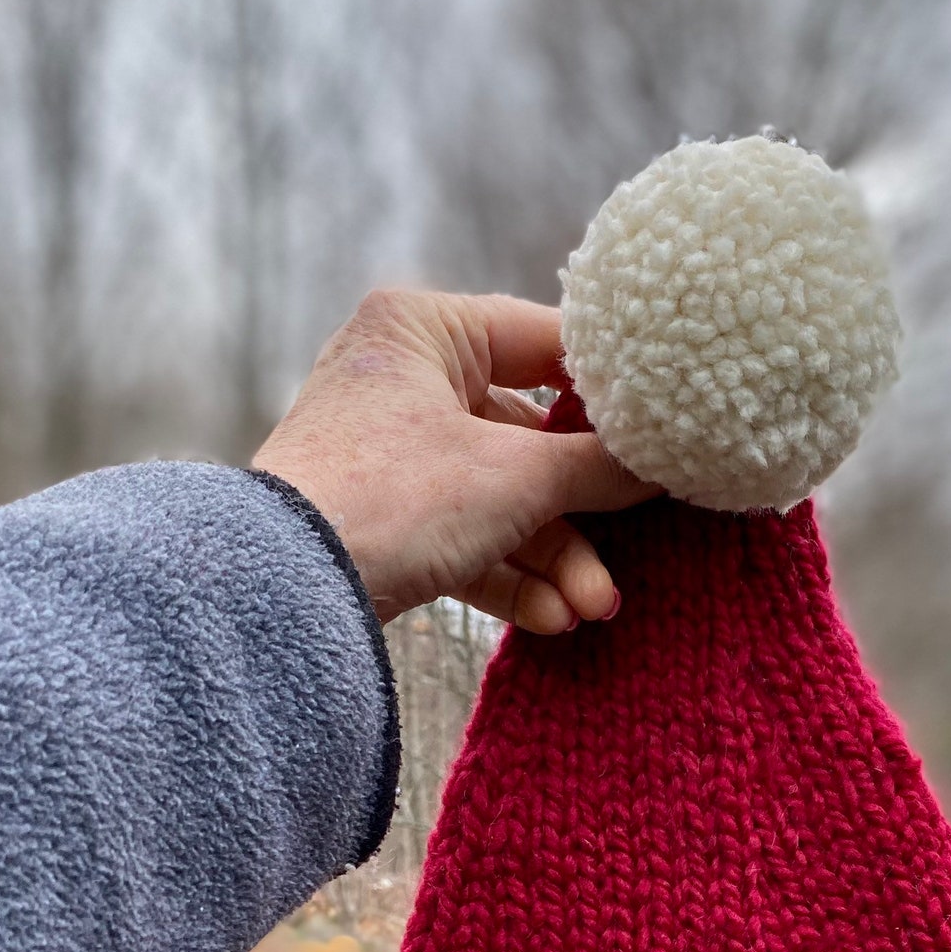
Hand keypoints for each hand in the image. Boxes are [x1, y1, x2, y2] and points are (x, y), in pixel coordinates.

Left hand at [253, 289, 654, 632]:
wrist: (286, 591)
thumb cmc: (394, 499)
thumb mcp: (516, 477)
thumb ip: (598, 465)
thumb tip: (664, 459)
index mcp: (423, 329)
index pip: (542, 342)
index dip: (609, 391)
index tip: (662, 431)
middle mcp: (400, 380)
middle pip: (526, 440)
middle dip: (580, 514)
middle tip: (634, 551)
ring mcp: (388, 455)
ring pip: (499, 501)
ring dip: (552, 560)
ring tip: (594, 609)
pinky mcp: (381, 522)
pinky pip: (464, 542)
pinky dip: (508, 579)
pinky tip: (553, 621)